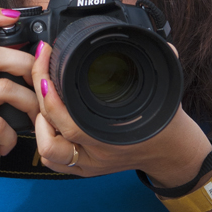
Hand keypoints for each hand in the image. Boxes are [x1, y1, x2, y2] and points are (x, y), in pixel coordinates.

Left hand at [31, 41, 210, 186]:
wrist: (173, 154)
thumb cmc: (167, 124)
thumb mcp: (165, 94)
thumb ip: (163, 65)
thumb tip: (165, 44)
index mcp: (113, 140)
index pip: (69, 126)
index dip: (51, 99)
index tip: (47, 69)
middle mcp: (97, 156)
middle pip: (50, 136)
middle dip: (39, 99)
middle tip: (41, 69)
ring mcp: (88, 164)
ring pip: (47, 152)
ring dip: (39, 124)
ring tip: (45, 97)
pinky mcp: (84, 168)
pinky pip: (52, 160)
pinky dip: (44, 138)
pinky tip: (48, 117)